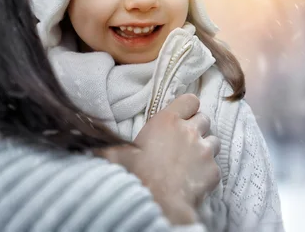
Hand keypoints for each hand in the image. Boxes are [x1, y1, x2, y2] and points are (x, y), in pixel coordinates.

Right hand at [95, 94, 220, 224]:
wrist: (157, 204)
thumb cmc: (135, 176)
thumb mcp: (116, 156)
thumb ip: (107, 148)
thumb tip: (88, 148)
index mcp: (167, 120)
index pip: (190, 100)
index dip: (188, 107)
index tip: (182, 116)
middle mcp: (189, 131)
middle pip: (204, 118)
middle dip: (197, 128)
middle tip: (185, 141)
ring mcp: (205, 150)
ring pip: (214, 140)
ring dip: (205, 147)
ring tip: (192, 160)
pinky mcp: (214, 170)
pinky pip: (216, 166)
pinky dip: (208, 171)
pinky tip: (195, 179)